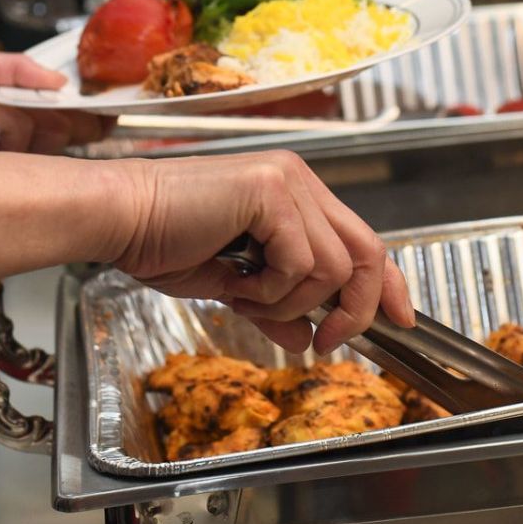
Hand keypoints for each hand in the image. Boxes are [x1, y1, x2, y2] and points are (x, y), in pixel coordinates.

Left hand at [0, 47, 110, 152]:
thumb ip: (17, 69)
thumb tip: (59, 80)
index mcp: (9, 104)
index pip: (61, 109)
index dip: (87, 108)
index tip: (106, 104)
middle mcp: (10, 133)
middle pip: (63, 130)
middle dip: (75, 118)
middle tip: (85, 109)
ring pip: (41, 142)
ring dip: (21, 118)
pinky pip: (13, 154)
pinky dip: (0, 131)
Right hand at [103, 152, 414, 353]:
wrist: (120, 218)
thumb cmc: (162, 241)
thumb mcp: (232, 286)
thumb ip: (275, 307)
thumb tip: (307, 337)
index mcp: (295, 194)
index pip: (363, 240)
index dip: (389, 284)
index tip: (401, 319)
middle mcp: (299, 181)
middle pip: (367, 251)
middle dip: (356, 308)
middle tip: (329, 342)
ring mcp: (288, 182)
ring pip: (333, 266)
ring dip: (291, 300)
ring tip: (246, 294)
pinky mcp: (271, 191)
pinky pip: (302, 262)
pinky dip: (272, 288)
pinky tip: (236, 281)